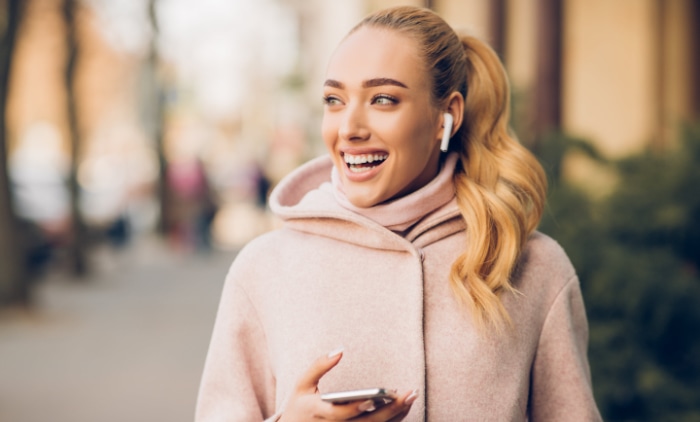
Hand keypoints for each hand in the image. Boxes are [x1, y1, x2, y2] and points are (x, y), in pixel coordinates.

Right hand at [278, 348, 417, 420]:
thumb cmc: (299, 406)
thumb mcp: (301, 384)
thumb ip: (318, 366)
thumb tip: (339, 350)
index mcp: (318, 414)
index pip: (338, 414)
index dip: (354, 408)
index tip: (371, 399)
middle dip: (389, 411)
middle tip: (409, 394)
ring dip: (395, 416)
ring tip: (411, 397)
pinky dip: (390, 421)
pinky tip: (403, 407)